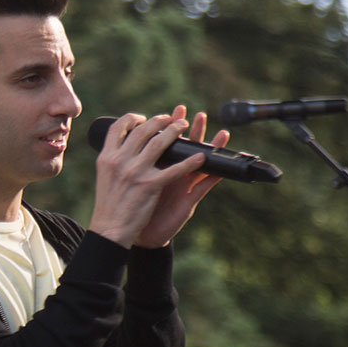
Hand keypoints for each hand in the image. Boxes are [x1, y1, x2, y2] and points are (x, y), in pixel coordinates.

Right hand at [87, 106, 227, 248]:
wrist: (110, 230)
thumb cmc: (109, 206)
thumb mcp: (105, 177)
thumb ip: (115, 160)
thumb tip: (124, 145)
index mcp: (107, 157)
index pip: (118, 127)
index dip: (132, 118)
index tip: (143, 119)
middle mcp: (120, 161)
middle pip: (143, 131)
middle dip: (160, 121)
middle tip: (172, 118)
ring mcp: (135, 172)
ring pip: (159, 144)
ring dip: (176, 131)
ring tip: (186, 124)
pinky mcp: (150, 185)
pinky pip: (175, 170)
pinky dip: (190, 162)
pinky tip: (201, 157)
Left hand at [135, 108, 228, 248]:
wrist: (135, 235)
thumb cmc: (131, 209)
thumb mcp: (129, 183)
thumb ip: (132, 164)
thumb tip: (124, 143)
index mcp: (156, 167)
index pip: (166, 142)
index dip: (171, 126)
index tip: (174, 110)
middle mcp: (171, 173)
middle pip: (185, 147)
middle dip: (192, 129)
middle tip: (197, 114)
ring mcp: (182, 186)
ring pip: (200, 162)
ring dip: (211, 147)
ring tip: (222, 133)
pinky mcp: (189, 200)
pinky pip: (205, 185)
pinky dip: (216, 175)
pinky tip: (223, 165)